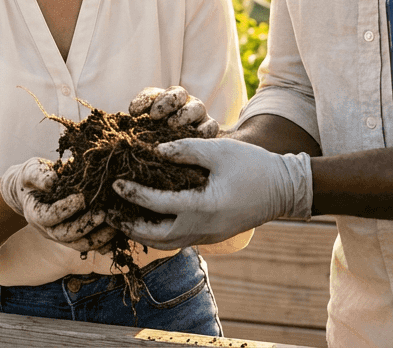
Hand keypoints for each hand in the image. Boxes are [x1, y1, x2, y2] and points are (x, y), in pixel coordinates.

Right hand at [0, 158, 115, 253]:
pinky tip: (118, 234)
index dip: (64, 209)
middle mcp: (48, 229)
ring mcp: (62, 236)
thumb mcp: (32, 171)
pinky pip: (90, 244)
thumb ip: (40, 176)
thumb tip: (52, 182)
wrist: (35, 190)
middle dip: (86, 225)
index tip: (81, 198)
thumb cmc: (34, 177)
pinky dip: (104, 243)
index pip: (49, 216)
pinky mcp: (75, 237)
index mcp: (35, 213)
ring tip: (115, 224)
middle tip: (104, 213)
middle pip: (66, 235)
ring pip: (80, 244)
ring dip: (99, 237)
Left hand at [112, 138, 311, 249]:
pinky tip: (147, 220)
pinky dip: (158, 234)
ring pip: (166, 244)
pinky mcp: (211, 237)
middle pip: (156, 236)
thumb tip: (154, 150)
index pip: (159, 204)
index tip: (116, 182)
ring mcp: (208, 236)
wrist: (283, 189)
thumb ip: (186, 149)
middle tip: (109, 212)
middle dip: (130, 225)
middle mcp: (203, 228)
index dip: (134, 193)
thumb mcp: (219, 150)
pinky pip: (178, 240)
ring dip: (142, 234)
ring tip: (122, 219)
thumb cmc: (252, 165)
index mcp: (204, 207)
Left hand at [129, 86, 219, 137]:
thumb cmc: (152, 144)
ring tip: (172, 125)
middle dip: (167, 102)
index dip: (148, 100)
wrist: (174, 165)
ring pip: (197, 107)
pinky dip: (203, 130)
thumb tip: (134, 114)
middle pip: (179, 94)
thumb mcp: (143, 129)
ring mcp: (198, 117)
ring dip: (184, 114)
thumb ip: (138, 118)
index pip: (155, 94)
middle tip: (155, 116)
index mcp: (165, 101)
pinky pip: (211, 127)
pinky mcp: (208, 132)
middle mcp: (183, 104)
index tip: (137, 113)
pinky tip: (194, 136)